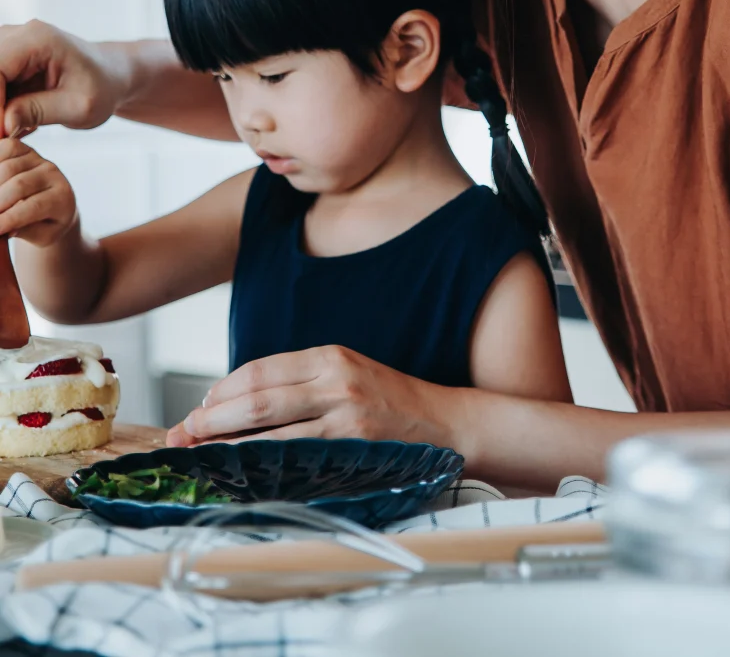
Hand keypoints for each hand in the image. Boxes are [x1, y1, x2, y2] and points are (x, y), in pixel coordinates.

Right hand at [0, 20, 128, 137]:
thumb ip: (40, 112)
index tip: (4, 131)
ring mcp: (7, 44)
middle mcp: (17, 35)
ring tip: (23, 127)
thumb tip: (3, 124)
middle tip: (8, 134)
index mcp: (37, 39)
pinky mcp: (3, 59)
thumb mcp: (80, 107)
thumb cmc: (103, 88)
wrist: (111, 77)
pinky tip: (22, 121)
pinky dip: (1, 107)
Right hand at [0, 138, 77, 245]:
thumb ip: (26, 231)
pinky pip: (7, 147)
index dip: (8, 219)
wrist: (55, 204)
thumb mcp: (43, 236)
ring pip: (7, 167)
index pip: (34, 207)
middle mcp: (53, 175)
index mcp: (62, 198)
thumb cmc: (46, 224)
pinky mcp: (26, 150)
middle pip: (18, 185)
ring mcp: (40, 160)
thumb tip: (5, 228)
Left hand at [165, 345, 458, 448]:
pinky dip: (259, 466)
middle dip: (210, 418)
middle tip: (182, 434)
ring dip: (224, 445)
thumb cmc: (390, 402)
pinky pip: (293, 458)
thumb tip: (235, 403)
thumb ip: (301, 383)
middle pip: (255, 398)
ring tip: (198, 455)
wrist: (444, 424)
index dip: (222, 391)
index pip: (260, 370)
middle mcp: (335, 381)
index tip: (199, 408)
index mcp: (330, 357)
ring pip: (268, 430)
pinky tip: (240, 473)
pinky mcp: (352, 448)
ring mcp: (344, 416)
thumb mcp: (348, 374)